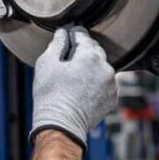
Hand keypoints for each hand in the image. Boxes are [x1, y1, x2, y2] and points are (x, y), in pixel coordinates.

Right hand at [29, 26, 117, 150]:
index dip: (73, 34)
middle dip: (83, 51)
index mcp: (90, 56)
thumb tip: (62, 33)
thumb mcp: (47, 63)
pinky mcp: (112, 98)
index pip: (84, 36)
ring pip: (101, 67)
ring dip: (91, 67)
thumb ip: (57, 44)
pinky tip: (82, 88)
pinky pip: (105, 83)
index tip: (68, 34)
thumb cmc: (50, 95)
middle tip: (68, 58)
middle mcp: (106, 68)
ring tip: (74, 76)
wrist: (62, 126)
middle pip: (95, 50)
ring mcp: (111, 84)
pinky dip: (96, 82)